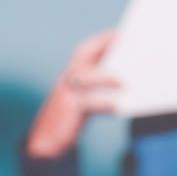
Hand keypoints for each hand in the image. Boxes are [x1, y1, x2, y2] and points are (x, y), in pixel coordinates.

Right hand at [26, 29, 120, 159]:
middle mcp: (68, 78)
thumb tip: (128, 80)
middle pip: (83, 54)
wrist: (47, 142)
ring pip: (84, 77)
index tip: (122, 33)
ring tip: (125, 81)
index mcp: (72, 73)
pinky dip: (103, 103)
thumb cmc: (71, 119)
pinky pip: (86, 104)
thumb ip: (100, 88)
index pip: (86, 49)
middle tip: (123, 40)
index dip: (102, 39)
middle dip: (102, 44)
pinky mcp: (68, 111)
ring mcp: (66, 93)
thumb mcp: (84, 100)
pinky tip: (117, 107)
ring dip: (105, 77)